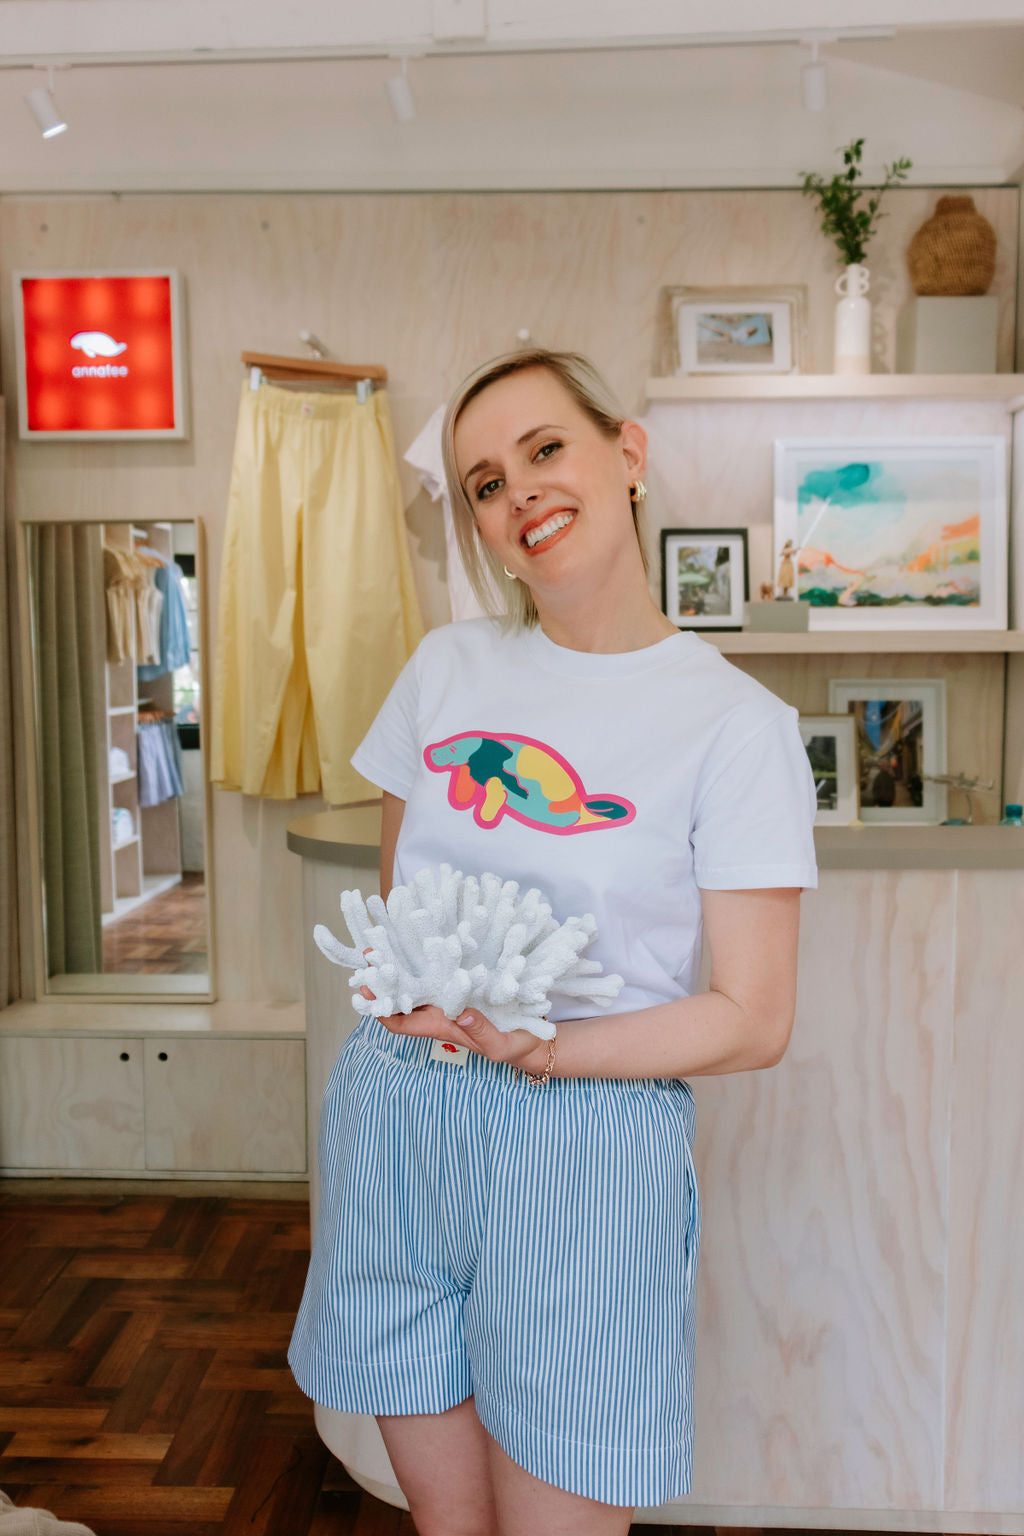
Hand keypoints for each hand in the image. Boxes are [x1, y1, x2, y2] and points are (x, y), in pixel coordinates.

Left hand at [358, 949, 549, 1072]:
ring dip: (405, 959)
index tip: (365, 990)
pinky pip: (443, 964)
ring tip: (389, 934)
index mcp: (442, 1025)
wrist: (535, 1034)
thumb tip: (462, 1013)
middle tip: (370, 951)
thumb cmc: (514, 1045)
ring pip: (420, 976)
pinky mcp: (467, 978)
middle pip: (404, 993)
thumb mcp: (499, 1046)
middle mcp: (441, 1007)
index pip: (401, 1022)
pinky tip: (430, 930)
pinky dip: (434, 950)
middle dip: (386, 976)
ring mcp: (453, 991)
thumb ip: (480, 1032)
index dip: (380, 1008)